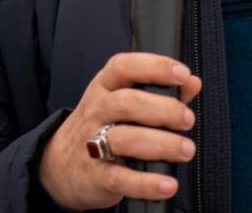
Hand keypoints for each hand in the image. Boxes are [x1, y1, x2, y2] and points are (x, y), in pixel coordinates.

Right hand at [38, 53, 201, 209]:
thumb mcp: (122, 100)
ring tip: (186, 150)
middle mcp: (96, 110)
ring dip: (162, 144)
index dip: (155, 67)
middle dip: (164, 109)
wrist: (58, 167)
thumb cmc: (101, 125)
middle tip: (187, 120)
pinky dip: (147, 183)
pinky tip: (168, 184)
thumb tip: (193, 83)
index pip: (125, 67)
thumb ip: (160, 90)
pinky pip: (121, 178)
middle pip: (128, 103)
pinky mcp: (94, 176)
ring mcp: (91, 143)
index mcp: (104, 86)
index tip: (183, 75)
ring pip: (125, 139)